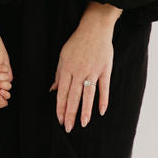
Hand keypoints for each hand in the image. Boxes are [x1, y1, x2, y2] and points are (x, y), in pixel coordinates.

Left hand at [51, 4, 119, 131]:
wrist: (95, 28)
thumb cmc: (77, 42)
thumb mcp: (63, 56)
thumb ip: (59, 74)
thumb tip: (53, 90)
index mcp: (67, 69)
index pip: (62, 93)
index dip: (60, 108)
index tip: (60, 120)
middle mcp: (79, 72)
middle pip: (73, 97)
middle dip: (70, 114)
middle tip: (69, 128)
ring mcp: (93, 71)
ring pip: (88, 95)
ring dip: (85, 110)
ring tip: (83, 124)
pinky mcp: (105, 69)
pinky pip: (104, 87)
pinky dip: (103, 100)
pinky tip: (101, 112)